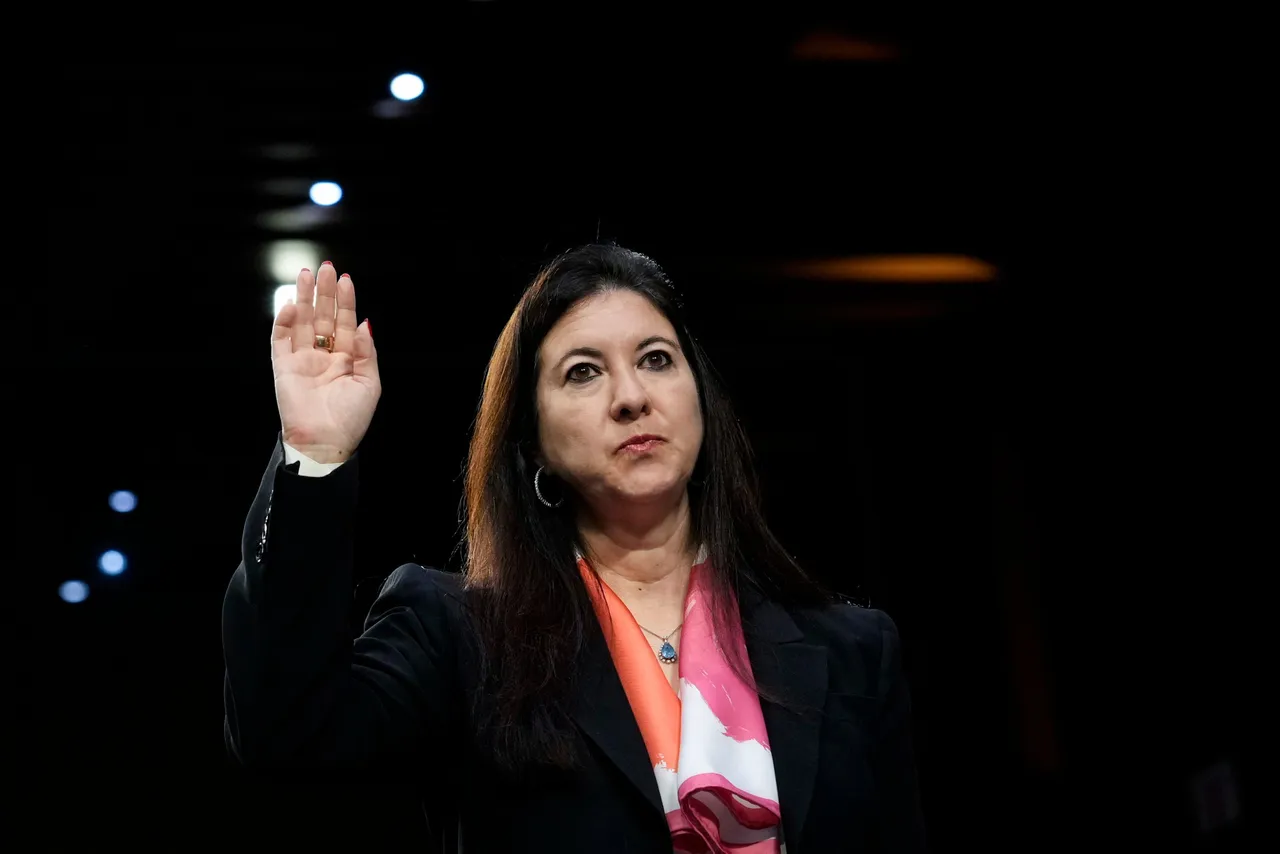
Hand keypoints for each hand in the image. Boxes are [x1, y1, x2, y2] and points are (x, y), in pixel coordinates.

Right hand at [271, 262, 379, 463]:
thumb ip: (367, 353)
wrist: (325, 443)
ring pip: (301, 322)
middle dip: (324, 293)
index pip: (345, 323)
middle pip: (322, 317)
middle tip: (326, 268)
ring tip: (305, 275)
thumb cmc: (350, 419)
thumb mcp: (370, 383)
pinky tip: (291, 305)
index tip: (346, 280)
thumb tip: (365, 324)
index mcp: (346, 360)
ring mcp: (302, 360)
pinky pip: (280, 340)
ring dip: (303, 298)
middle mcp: (323, 357)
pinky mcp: (283, 367)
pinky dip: (284, 322)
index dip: (345, 302)